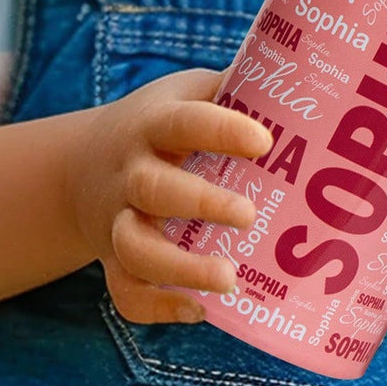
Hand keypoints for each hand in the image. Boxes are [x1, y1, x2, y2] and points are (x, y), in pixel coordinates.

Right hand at [71, 68, 272, 324]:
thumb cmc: (159, 124)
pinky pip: (125, 292)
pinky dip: (157, 308)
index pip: (184, 122)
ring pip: (135, 248)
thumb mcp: (186, 93)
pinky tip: (200, 311)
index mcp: (153, 124)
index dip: (222, 130)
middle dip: (201, 203)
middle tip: (250, 214)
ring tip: (230, 279)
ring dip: (179, 268)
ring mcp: (117, 220)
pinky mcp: (113, 260)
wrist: (81, 165)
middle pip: (154, 187)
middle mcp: (130, 172)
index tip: (264, 141)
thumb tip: (305, 74)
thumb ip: (234, 89)